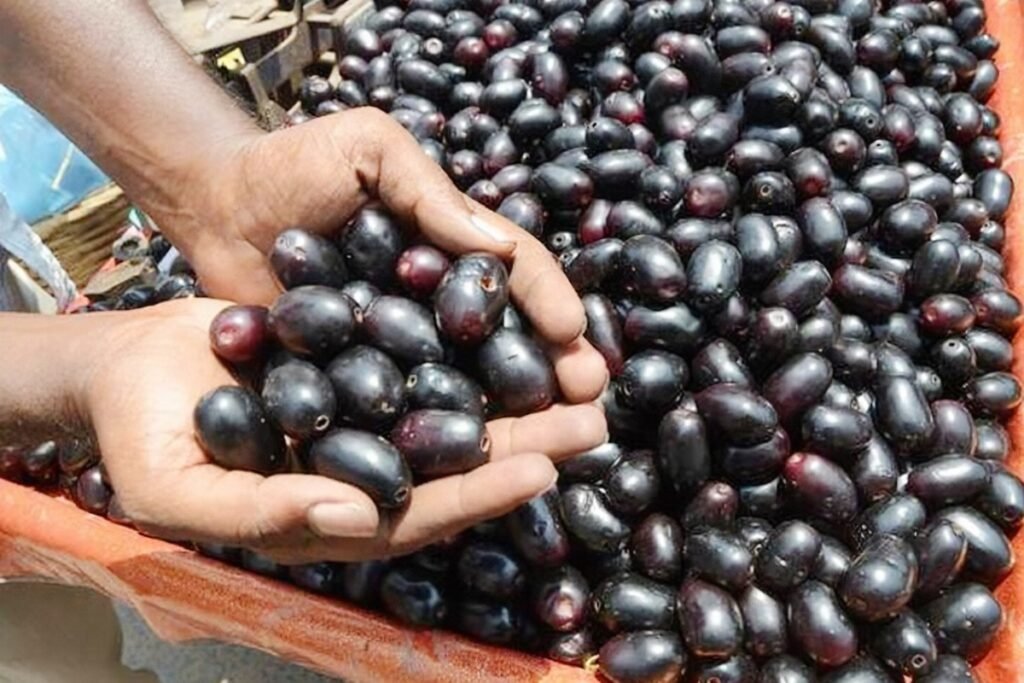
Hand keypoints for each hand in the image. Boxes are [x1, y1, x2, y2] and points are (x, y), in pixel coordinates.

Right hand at [81, 299, 606, 562]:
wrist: (126, 364)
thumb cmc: (140, 433)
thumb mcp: (178, 489)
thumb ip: (259, 515)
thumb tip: (356, 519)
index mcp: (330, 517)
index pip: (419, 517)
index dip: (479, 496)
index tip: (541, 469)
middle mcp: (363, 475)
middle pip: (459, 469)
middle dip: (528, 449)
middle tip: (592, 425)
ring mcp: (368, 422)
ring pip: (457, 415)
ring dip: (520, 401)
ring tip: (582, 379)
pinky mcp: (364, 369)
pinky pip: (429, 363)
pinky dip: (475, 351)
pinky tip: (522, 329)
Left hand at [163, 107, 607, 404]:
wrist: (214, 206)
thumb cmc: (292, 165)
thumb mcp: (369, 150)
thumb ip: (427, 192)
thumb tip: (496, 251)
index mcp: (449, 245)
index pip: (512, 272)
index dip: (547, 301)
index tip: (573, 335)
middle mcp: (433, 301)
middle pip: (503, 340)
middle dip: (550, 372)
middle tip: (588, 405)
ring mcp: (395, 345)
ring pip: (463, 383)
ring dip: (509, 416)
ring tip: (550, 446)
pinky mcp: (352, 378)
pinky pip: (399, 408)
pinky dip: (433, 434)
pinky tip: (465, 465)